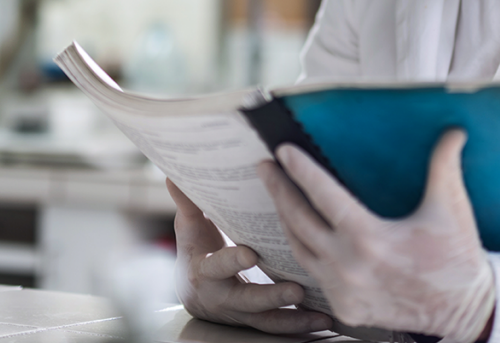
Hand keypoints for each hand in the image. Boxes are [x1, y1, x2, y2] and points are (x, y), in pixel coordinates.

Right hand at [167, 179, 331, 333]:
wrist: (195, 293)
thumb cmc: (196, 251)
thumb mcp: (189, 228)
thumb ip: (188, 203)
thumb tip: (174, 174)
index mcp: (204, 272)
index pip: (217, 267)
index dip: (232, 261)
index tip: (250, 254)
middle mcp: (222, 297)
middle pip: (247, 300)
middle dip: (272, 296)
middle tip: (296, 290)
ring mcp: (241, 312)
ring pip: (267, 320)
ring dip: (295, 319)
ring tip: (321, 315)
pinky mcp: (257, 320)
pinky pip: (279, 326)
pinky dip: (302, 324)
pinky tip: (325, 319)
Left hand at [257, 129, 494, 342]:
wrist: (465, 310)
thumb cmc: (456, 257)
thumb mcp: (450, 208)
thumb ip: (444, 166)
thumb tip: (454, 131)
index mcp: (370, 238)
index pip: (324, 196)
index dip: (301, 171)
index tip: (283, 151)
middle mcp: (349, 266)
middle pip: (299, 220)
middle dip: (278, 189)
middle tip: (265, 166)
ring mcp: (343, 291)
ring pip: (300, 249)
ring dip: (286, 220)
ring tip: (278, 196)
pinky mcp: (345, 309)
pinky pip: (313, 275)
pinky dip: (304, 252)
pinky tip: (299, 235)